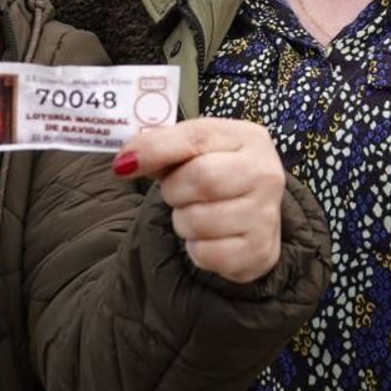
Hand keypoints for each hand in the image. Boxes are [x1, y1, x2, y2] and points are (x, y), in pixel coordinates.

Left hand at [113, 118, 285, 284]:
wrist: (251, 214)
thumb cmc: (216, 173)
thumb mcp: (193, 150)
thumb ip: (160, 146)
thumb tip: (125, 162)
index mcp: (249, 138)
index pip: (197, 137)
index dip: (155, 149)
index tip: (124, 165)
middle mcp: (266, 173)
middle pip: (202, 180)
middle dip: (174, 191)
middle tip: (177, 193)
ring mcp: (266, 215)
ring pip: (199, 221)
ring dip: (183, 221)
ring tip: (196, 213)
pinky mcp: (259, 252)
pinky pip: (206, 254)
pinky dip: (196, 249)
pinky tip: (209, 237)